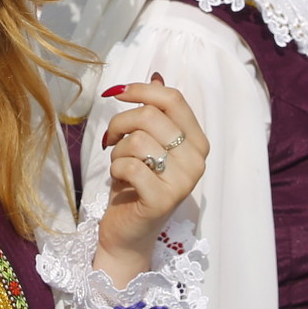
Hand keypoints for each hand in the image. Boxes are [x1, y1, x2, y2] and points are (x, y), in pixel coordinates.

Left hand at [95, 74, 208, 285]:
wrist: (128, 231)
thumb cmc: (136, 184)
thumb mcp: (146, 143)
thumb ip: (155, 113)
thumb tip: (156, 76)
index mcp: (197, 142)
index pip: (173, 99)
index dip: (141, 89)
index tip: (117, 92)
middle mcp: (197, 160)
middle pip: (151, 116)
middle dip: (120, 122)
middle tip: (110, 138)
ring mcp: (184, 181)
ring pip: (138, 139)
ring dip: (118, 149)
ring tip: (119, 164)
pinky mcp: (164, 199)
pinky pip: (130, 165)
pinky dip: (116, 168)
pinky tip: (120, 180)